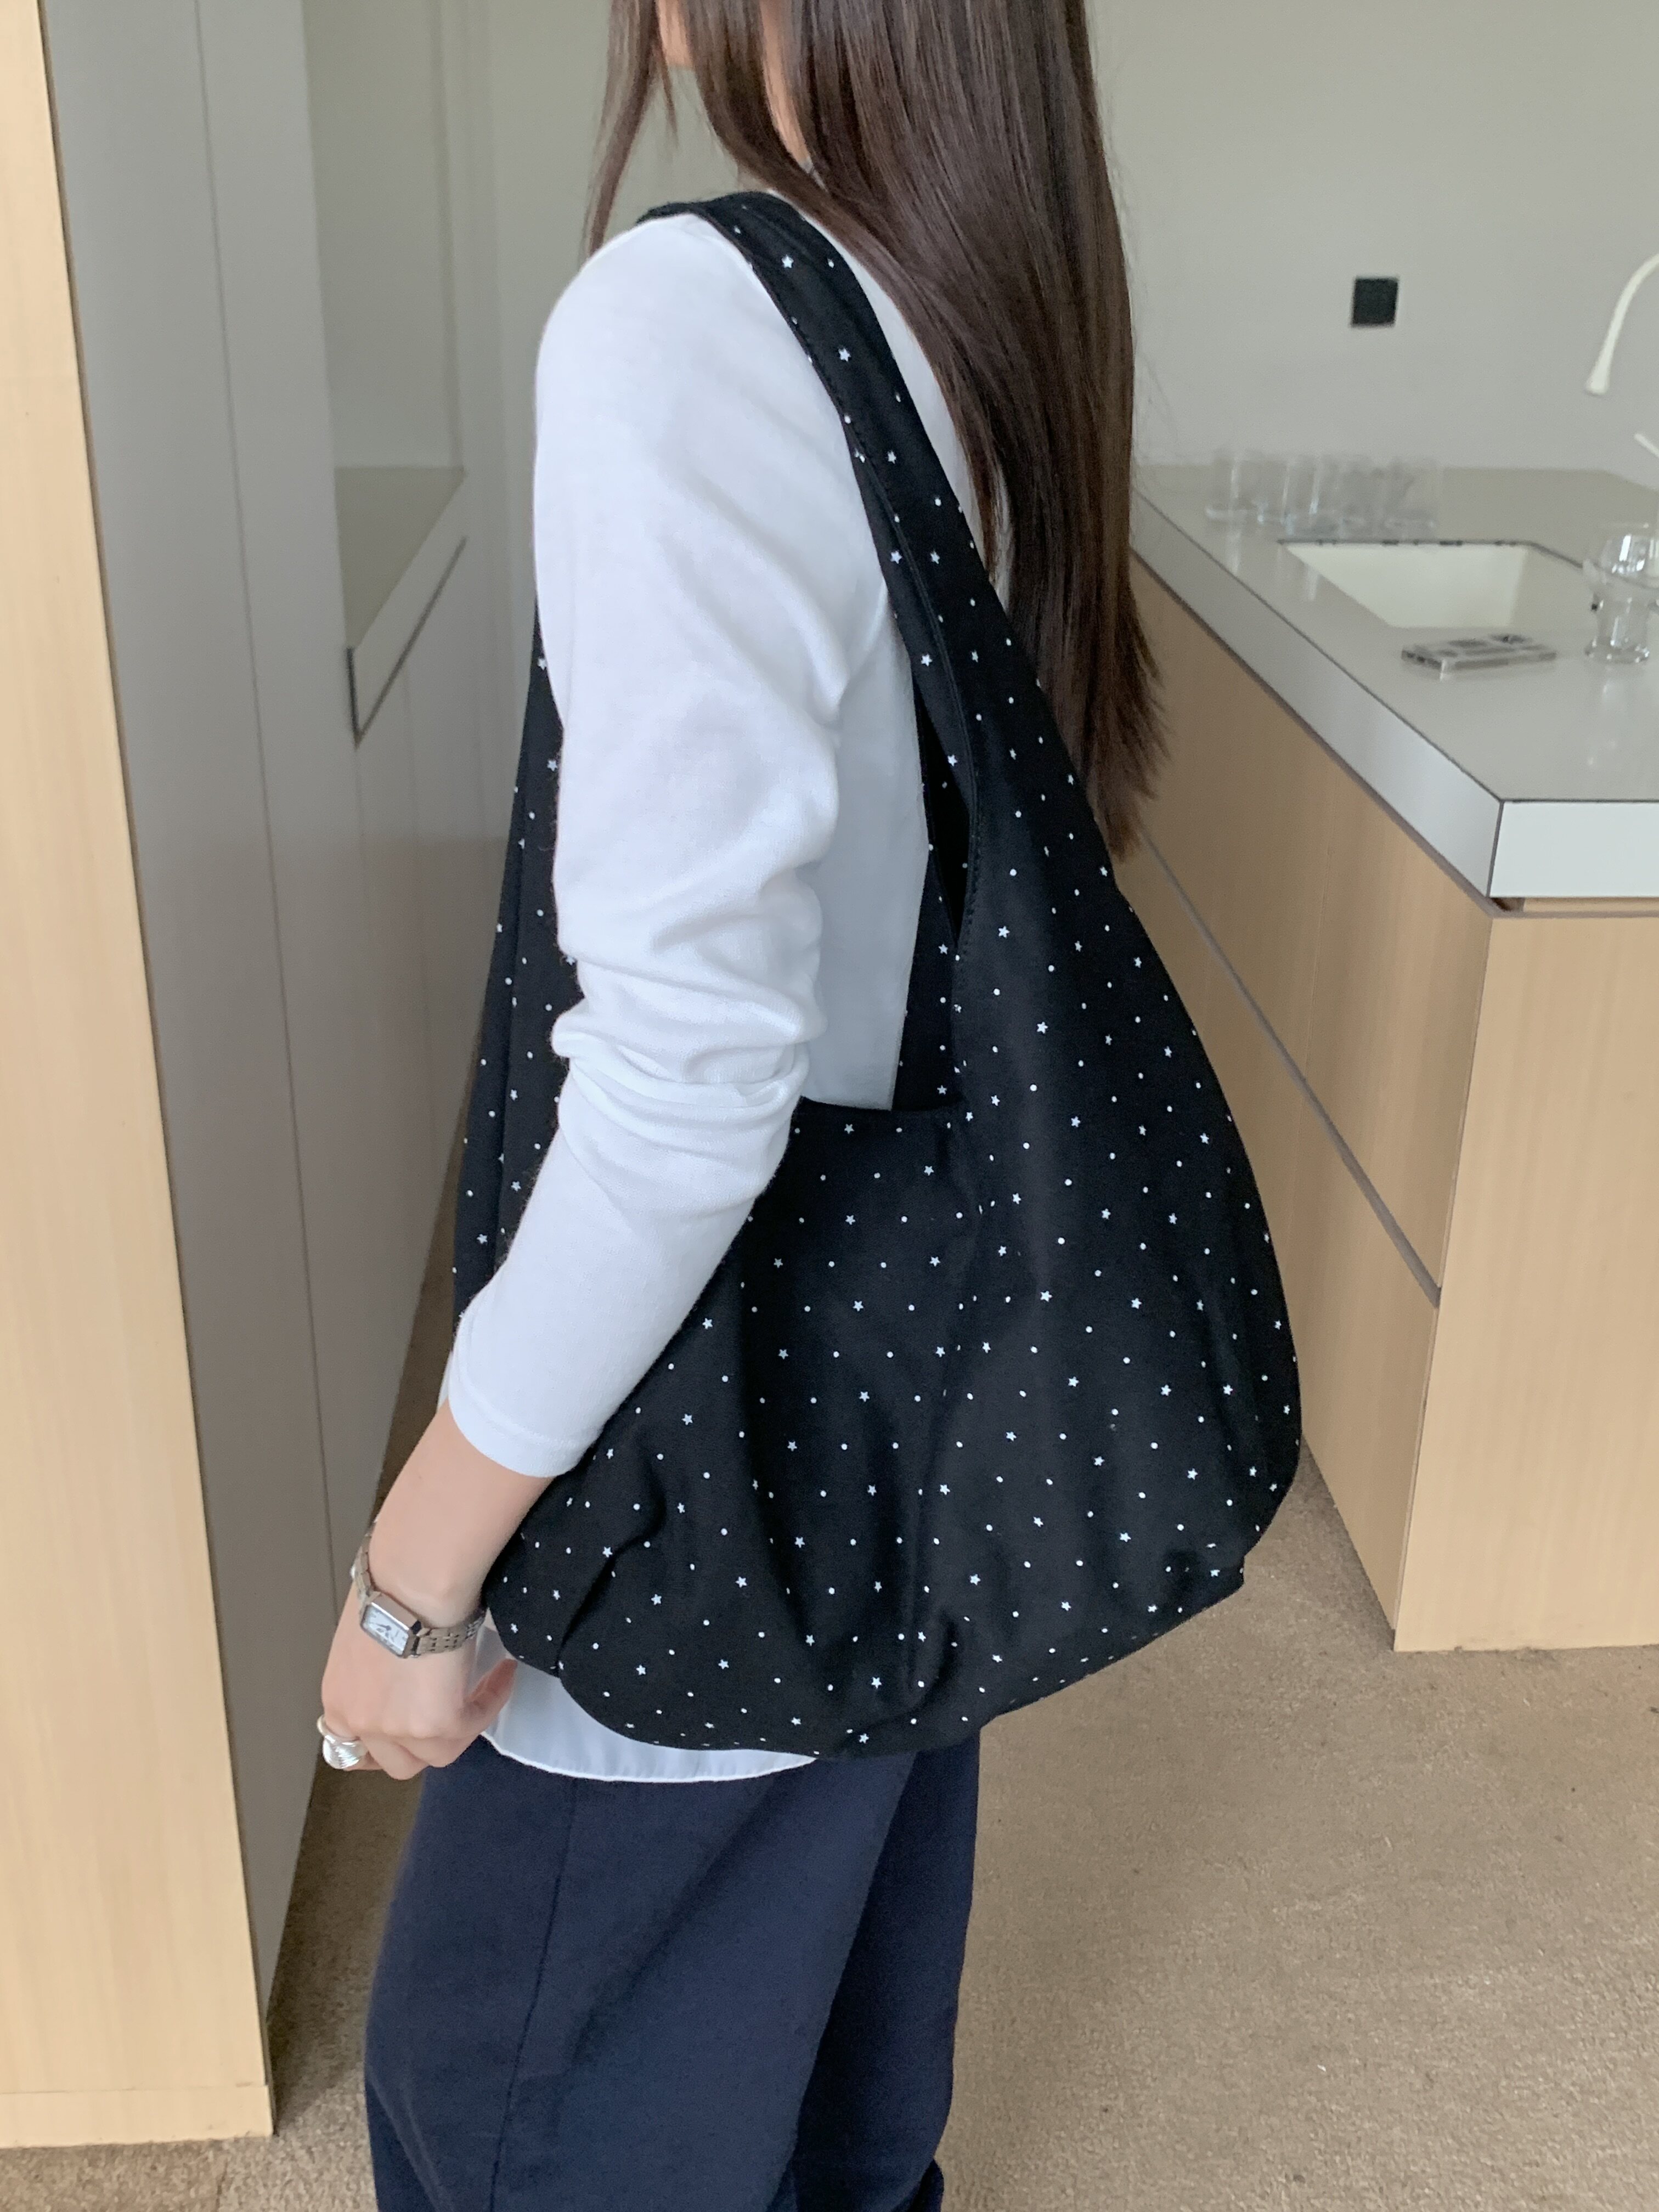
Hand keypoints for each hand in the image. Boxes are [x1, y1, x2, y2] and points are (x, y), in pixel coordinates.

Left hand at [317, 1401, 552, 1778]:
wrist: (412, 1577)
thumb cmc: (391, 1581)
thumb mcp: (366, 1631)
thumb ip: (375, 1661)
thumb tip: (401, 1653)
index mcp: (338, 1697)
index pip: (350, 1746)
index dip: (381, 1744)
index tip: (404, 1729)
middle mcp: (359, 1722)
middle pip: (394, 1762)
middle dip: (422, 1746)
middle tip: (450, 1717)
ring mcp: (396, 1729)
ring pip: (435, 1755)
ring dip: (462, 1726)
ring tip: (484, 1690)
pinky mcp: (436, 1726)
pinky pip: (472, 1727)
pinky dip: (490, 1703)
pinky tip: (503, 1675)